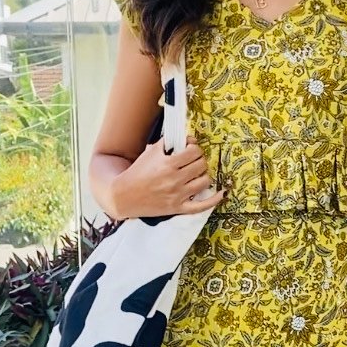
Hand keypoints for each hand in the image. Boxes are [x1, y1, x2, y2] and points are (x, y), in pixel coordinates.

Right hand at [110, 135, 225, 218]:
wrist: (124, 196)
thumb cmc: (137, 172)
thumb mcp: (150, 153)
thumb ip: (168, 144)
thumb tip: (186, 138)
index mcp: (168, 164)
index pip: (194, 151)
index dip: (194, 147)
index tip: (190, 148)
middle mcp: (174, 180)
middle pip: (201, 165)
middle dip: (199, 159)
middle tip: (193, 160)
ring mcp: (178, 195)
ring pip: (205, 181)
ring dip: (204, 175)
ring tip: (197, 173)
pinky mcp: (178, 208)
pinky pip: (202, 206)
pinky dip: (214, 200)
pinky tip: (222, 193)